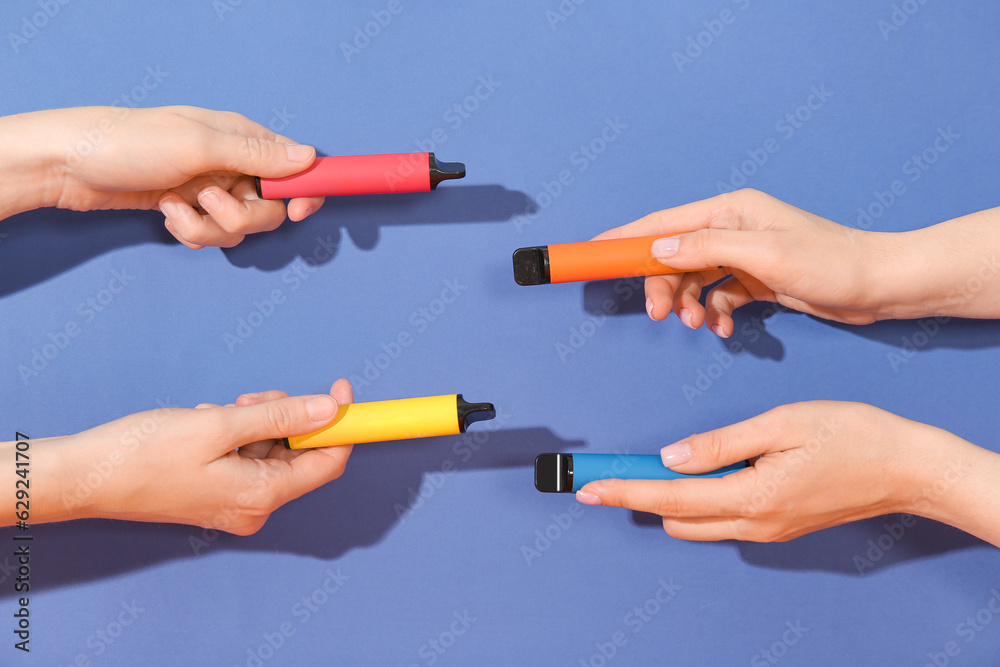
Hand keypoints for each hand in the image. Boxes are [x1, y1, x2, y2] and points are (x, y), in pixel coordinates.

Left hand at [0, 105, 323, 247]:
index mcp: (243, 138)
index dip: (304, 191)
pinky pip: (213, 236)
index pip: (297, 165)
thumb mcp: (198, 146)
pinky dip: (191, 232)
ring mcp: (213, 189)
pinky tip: (166, 214)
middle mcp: (234, 164)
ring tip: (173, 208)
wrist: (70, 166)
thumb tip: (309, 156)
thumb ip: (256, 155)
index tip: (294, 211)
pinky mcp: (192, 210)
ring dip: (208, 227)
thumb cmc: (129, 143)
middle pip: (271, 208)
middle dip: (242, 217)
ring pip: (241, 228)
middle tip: (208, 202)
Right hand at [21, 380, 352, 534]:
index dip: (341, 425)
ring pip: (271, 450)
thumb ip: (280, 417)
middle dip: (285, 418)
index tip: (340, 389)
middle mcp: (254, 508)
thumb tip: (330, 410)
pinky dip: (236, 433)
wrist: (86, 478)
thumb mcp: (219, 426)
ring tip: (218, 412)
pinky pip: (246, 457)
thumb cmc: (143, 453)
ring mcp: (235, 503)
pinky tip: (208, 423)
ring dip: (256, 422)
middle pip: (299, 454)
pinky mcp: (218, 494)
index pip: (328, 463)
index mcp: (261, 497)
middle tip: (250, 399)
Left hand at [575, 401, 999, 545]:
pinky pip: (723, 518)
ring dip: (671, 495)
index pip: (669, 496)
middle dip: (642, 492)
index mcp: (752, 498)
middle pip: (676, 517)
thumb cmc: (853, 435)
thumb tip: (672, 456)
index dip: (625, 490)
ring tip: (659, 460)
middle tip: (618, 463)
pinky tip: (704, 468)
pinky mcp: (778, 525)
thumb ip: (722, 443)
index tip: (589, 488)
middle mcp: (755, 523)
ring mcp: (768, 529)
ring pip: (698, 522)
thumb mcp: (782, 424)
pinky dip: (701, 497)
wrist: (909, 469)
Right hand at [594, 189, 999, 331]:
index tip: (590, 252)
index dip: (622, 238)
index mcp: (729, 210)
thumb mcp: (764, 254)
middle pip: (672, 256)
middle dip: (662, 287)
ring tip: (701, 326)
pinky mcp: (754, 278)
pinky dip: (713, 314)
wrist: (878, 286)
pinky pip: (716, 296)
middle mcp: (731, 228)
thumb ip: (707, 249)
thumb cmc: (831, 262)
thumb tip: (660, 250)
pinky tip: (724, 329)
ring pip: (692, 280)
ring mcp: (742, 254)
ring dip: (689, 305)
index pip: (662, 223)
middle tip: (664, 316)